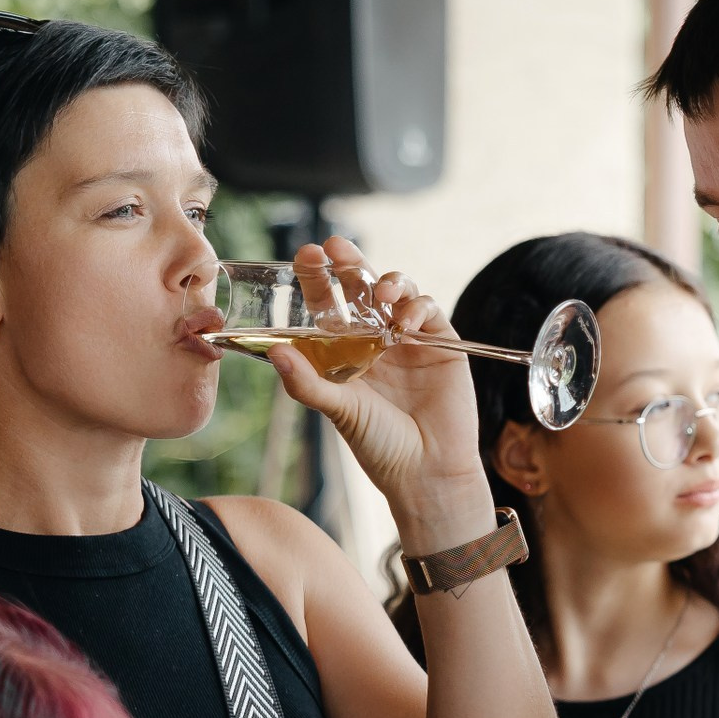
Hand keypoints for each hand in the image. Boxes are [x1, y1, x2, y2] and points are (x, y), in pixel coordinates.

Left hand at [266, 236, 490, 546]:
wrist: (428, 471)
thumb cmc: (380, 446)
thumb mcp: (337, 411)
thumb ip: (307, 383)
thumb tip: (276, 353)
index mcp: (346, 353)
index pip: (329, 304)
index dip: (318, 278)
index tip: (306, 255)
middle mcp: (376, 341)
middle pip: (362, 288)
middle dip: (349, 262)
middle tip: (334, 246)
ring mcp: (410, 340)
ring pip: (398, 290)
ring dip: (387, 282)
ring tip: (380, 294)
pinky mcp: (441, 344)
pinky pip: (429, 309)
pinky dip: (418, 307)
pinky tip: (406, 324)